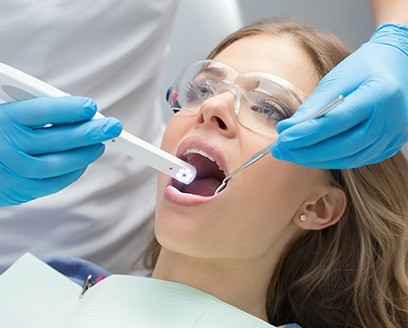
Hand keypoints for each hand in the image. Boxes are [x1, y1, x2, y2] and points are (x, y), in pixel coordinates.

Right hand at [0, 96, 121, 205]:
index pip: (44, 111)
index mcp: (3, 120)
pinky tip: (83, 161)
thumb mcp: (3, 113)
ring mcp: (16, 171)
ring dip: (86, 153)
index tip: (90, 106)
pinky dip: (74, 172)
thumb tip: (70, 105)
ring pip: (62, 163)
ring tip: (101, 144)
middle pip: (60, 138)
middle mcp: (9, 146)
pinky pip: (56, 182)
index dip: (71, 108)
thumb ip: (30, 108)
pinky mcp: (22, 190)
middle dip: (92, 131)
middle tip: (112, 126)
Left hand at [272, 23, 407, 168]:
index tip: (282, 139)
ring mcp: (393, 136)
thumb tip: (287, 129)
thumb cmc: (365, 67)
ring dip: (315, 159)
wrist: (399, 66)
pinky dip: (332, 160)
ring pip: (349, 159)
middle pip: (342, 146)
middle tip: (280, 151)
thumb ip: (313, 106)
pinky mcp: (390, 146)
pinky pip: (357, 160)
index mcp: (379, 95)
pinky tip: (312, 155)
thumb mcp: (337, 78)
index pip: (335, 122)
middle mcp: (391, 120)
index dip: (306, 134)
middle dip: (306, 152)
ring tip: (291, 154)